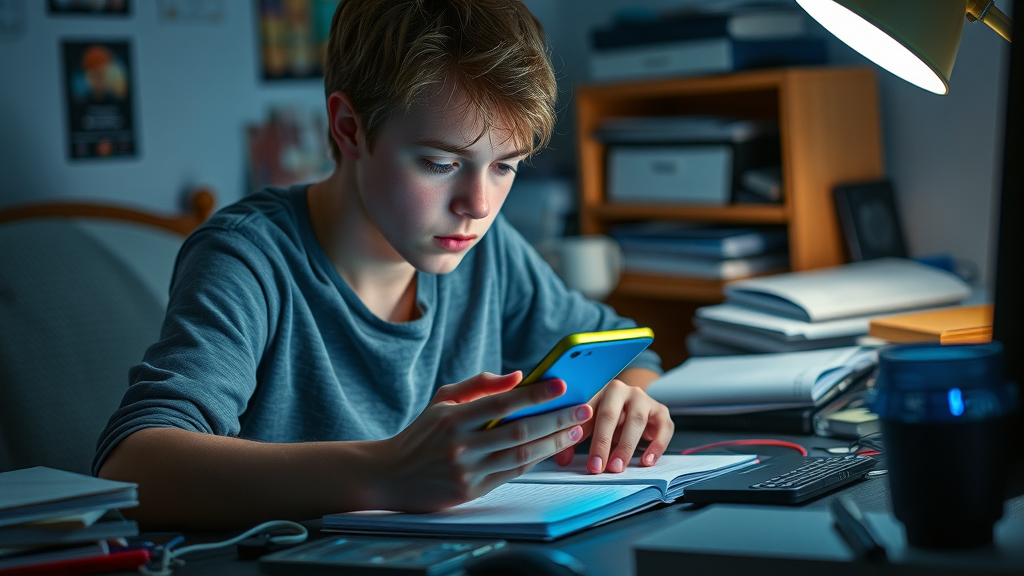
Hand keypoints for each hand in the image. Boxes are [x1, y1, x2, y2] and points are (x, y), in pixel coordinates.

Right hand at [371, 372, 592, 512]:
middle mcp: (460, 445)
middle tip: (583, 408)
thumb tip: (518, 375)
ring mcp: (467, 470)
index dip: (535, 394)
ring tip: (575, 429)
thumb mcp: (443, 400)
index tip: (562, 384)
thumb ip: (479, 384)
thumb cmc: (423, 433)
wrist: (391, 475)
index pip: (502, 403)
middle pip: (519, 430)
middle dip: (556, 418)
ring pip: (520, 455)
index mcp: (453, 418)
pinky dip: (536, 459)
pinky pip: (512, 473)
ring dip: (553, 441)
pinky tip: (553, 447)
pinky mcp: (471, 491)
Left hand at [552, 379, 672, 473]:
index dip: (582, 436)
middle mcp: (623, 391)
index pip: (588, 412)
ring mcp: (644, 399)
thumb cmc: (606, 415)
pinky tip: (647, 461)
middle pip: (611, 415)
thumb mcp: (588, 424)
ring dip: (626, 446)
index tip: (584, 460)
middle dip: (603, 443)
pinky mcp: (661, 412)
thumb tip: (561, 459)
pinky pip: (664, 428)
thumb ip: (573, 439)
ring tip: (618, 467)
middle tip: (599, 467)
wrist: (633, 404)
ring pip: (637, 420)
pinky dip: (657, 446)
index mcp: (599, 390)